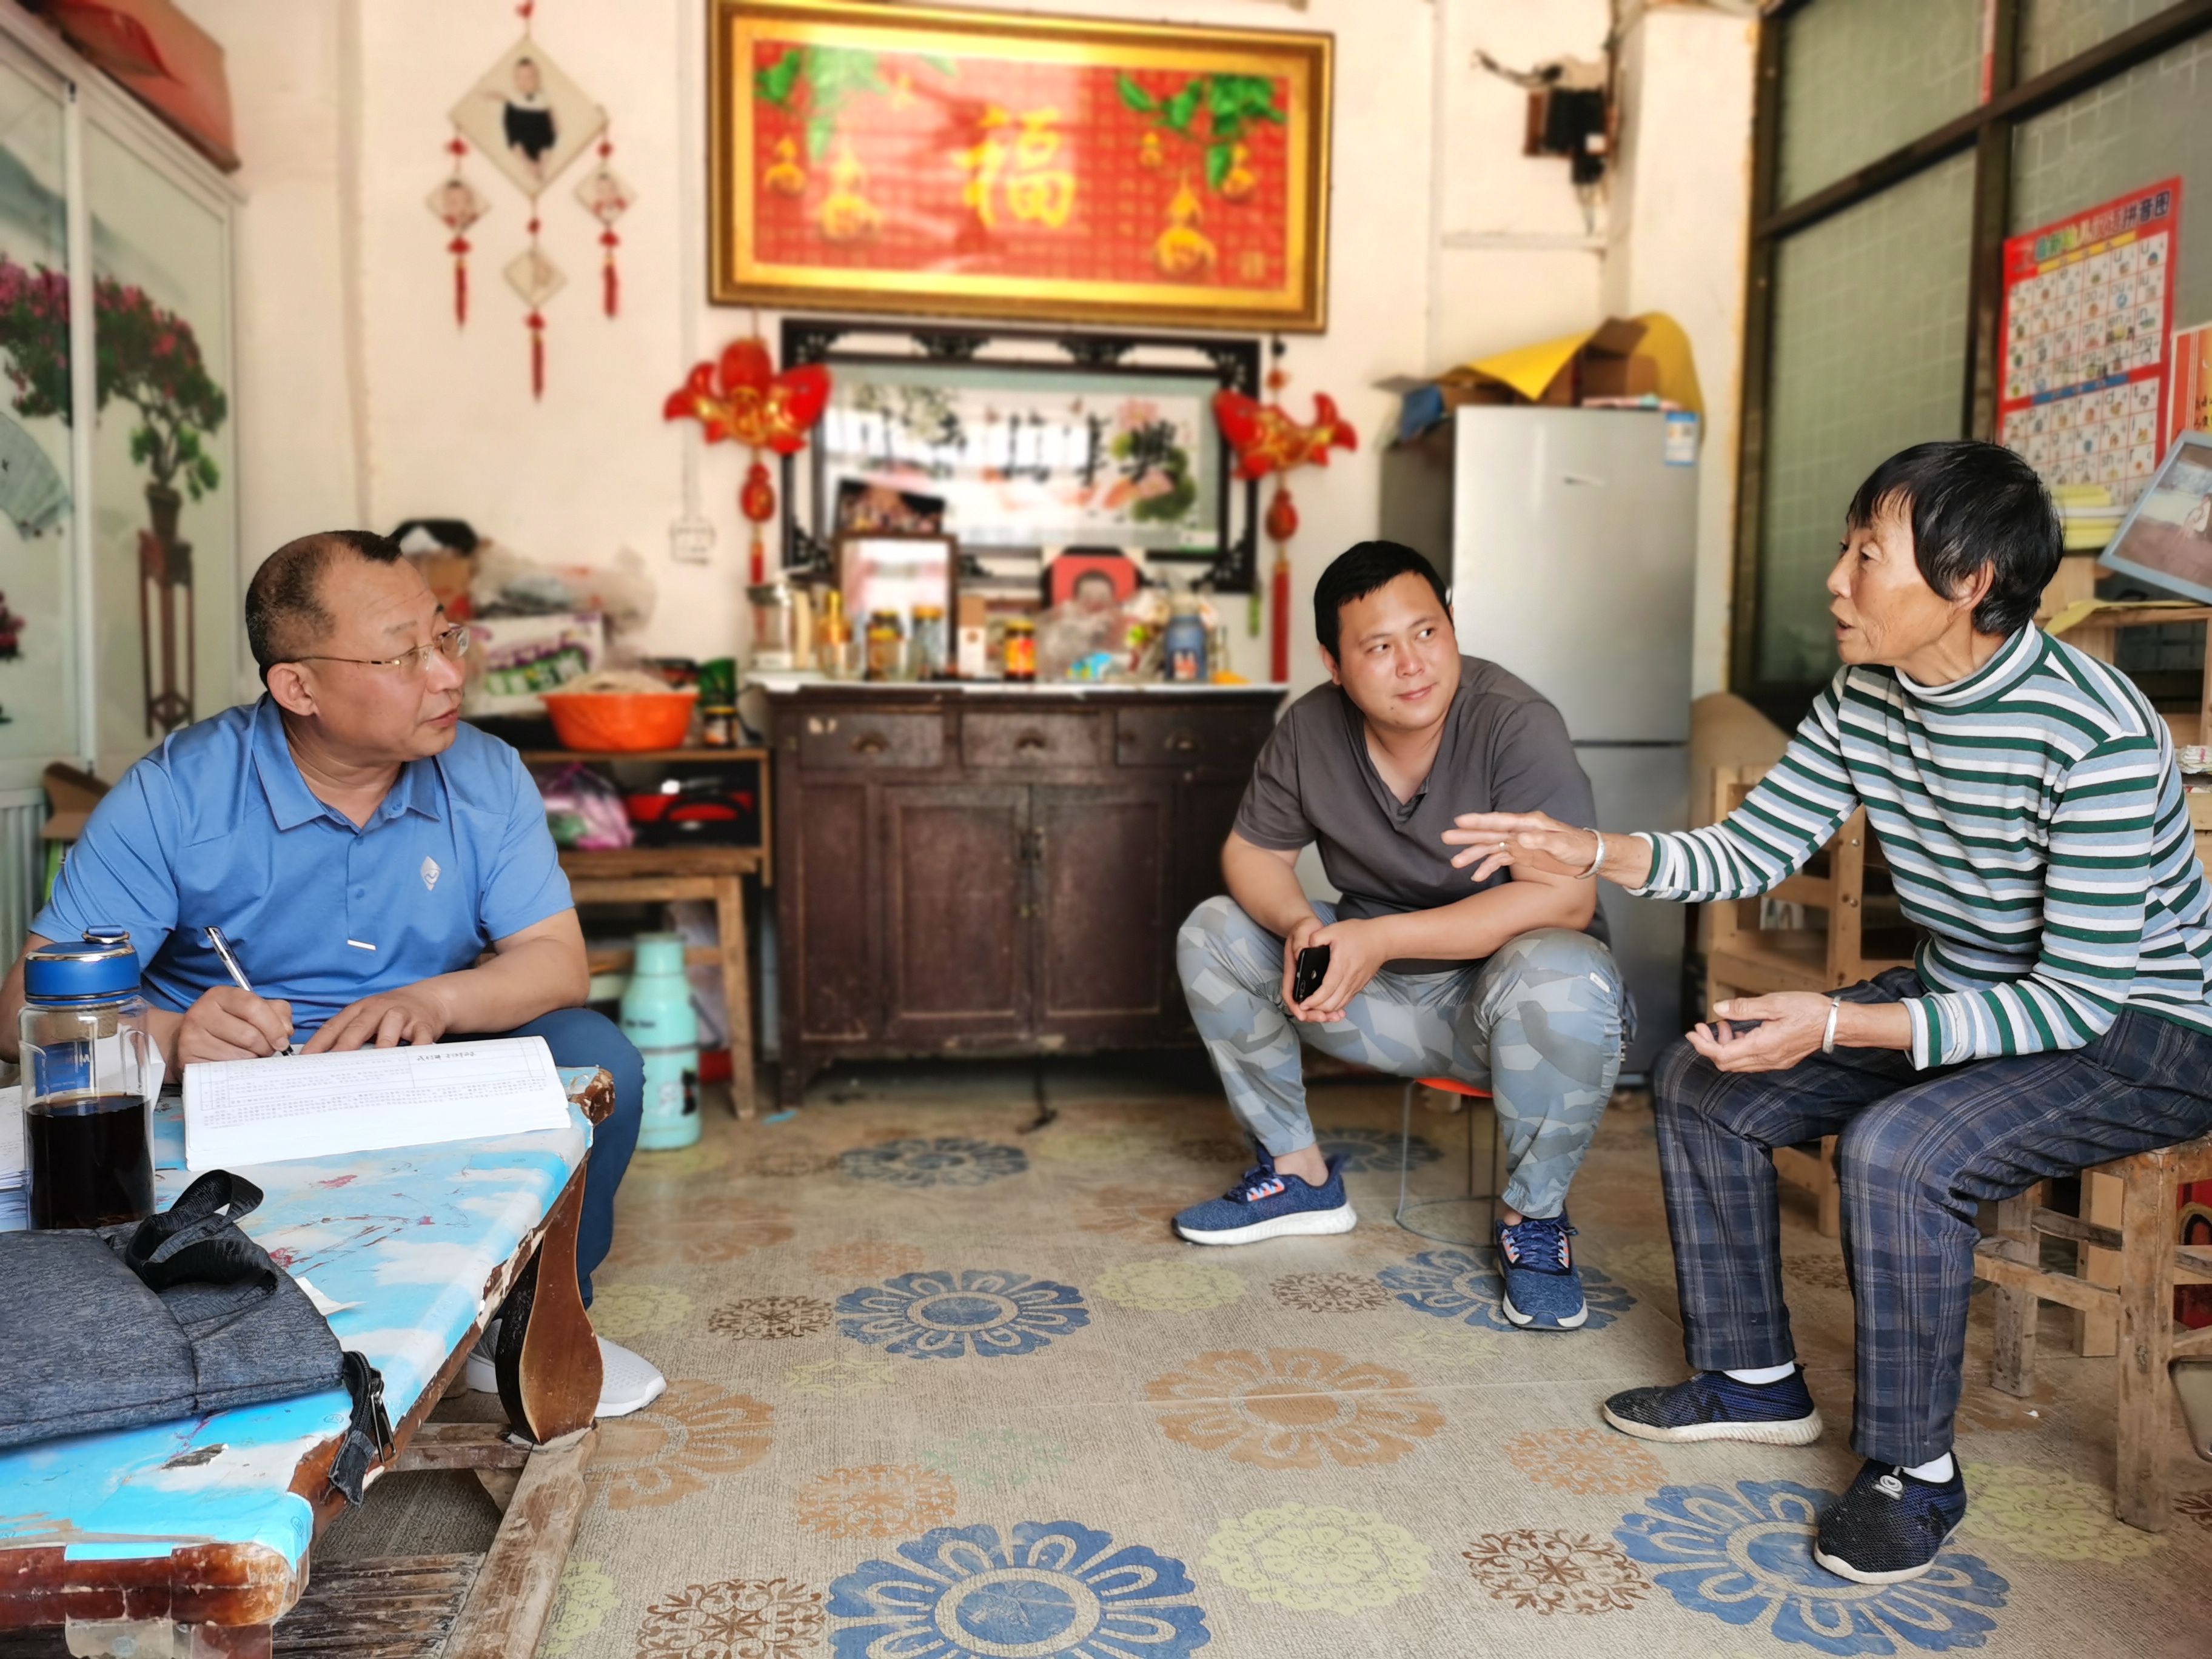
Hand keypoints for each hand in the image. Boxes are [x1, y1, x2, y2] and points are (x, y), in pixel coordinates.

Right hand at [177, 986, 293, 1063]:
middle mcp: (201, 1012)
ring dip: (253, 1059)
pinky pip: (225, 1069)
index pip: (253, 1007)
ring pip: (240, 1055)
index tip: (283, 1040)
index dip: (274, 1027)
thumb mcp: (253, 1009)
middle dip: (265, 1047)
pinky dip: (237, 1070)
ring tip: (249, 1054)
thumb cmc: (229, 1023)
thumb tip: (286, 1030)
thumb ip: (277, 1013)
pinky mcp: (188, 1058)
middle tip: (265, 1049)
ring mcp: (192, 1036)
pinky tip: (235, 1063)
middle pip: (249, 1035)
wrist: (189, 1039)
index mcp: (220, 995)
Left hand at [304, 983, 452, 1053]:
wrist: (429, 998)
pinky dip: (418, 1047)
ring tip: (376, 1061)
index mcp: (359, 1010)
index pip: (335, 1026)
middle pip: (359, 1026)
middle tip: (334, 1063)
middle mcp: (378, 1009)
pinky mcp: (423, 1023)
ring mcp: (401, 1014)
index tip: (307, 1059)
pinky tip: (411, 1060)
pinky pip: (421, 1035)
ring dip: (383, 1042)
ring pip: (390, 1025)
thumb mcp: (367, 1018)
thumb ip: (349, 1035)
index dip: (319, 1042)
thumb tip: (325, 1062)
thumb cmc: (391, 1014)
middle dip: (345, 1044)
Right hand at [1278, 912, 1327, 1011]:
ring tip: (1336, 1016)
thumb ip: (1300, 944)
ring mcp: (1306, 981)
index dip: (1295, 1006)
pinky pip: (1322, 999)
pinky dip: (1330, 1006)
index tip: (1303, 1014)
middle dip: (1312, 1014)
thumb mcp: (1301, 933)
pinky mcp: (1317, 982)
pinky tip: (1340, 1009)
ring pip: (1312, 1004)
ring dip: (1323, 1013)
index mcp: (1292, 970)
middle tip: (1325, 1018)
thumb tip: (1301, 954)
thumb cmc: (1303, 929)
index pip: (1289, 993)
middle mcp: (1298, 979)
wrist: (1308, 927)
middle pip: (1301, 1004)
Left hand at [1288, 915, 1391, 1023]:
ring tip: (1314, 1006)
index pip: (1326, 989)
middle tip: (1304, 1006)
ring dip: (1326, 1009)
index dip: (1314, 1000)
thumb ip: (1316, 937)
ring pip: (1340, 1004)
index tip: (1303, 1003)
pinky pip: (1347, 1000)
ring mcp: (1356, 984)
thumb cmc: (1360, 933)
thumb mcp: (1333, 929)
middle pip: (1332, 1002)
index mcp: (1341, 965)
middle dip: (1316, 1008)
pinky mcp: (1359, 985)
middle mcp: (1350, 978)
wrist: (1382, 939)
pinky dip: (1336, 1005)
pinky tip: (1327, 1003)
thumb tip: (1305, 947)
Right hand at [1443, 810, 1594, 882]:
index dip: (1480, 820)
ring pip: (1491, 847)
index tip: (1460, 820)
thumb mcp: (1562, 844)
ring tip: (1455, 863)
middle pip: (1490, 832)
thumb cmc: (1577, 846)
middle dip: (1468, 836)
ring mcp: (1519, 843)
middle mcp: (1520, 831)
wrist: (1587, 856)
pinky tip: (1476, 877)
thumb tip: (1520, 838)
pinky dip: (1487, 868)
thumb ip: (1541, 840)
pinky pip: (1499, 860)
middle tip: (1446, 837)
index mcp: (1529, 823)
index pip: (1500, 821)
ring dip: (1473, 854)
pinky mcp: (1521, 855)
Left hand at [1685, 992, 1832, 1072]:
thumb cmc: (1808, 1010)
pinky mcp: (1780, 1059)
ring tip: (1724, 1025)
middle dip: (1710, 1046)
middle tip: (1704, 1027)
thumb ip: (1743, 1008)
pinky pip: (1751, 1060)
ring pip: (1738, 1063)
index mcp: (1762, 1046)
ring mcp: (1774, 1062)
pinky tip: (1741, 1031)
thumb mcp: (1773, 1003)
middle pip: (1726, 1063)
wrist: (1836, 1023)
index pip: (1722, 1055)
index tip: (1693, 1032)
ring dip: (1725, 1046)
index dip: (1702, 1045)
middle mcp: (1766, 1059)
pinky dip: (1739, 1048)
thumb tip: (1719, 1009)